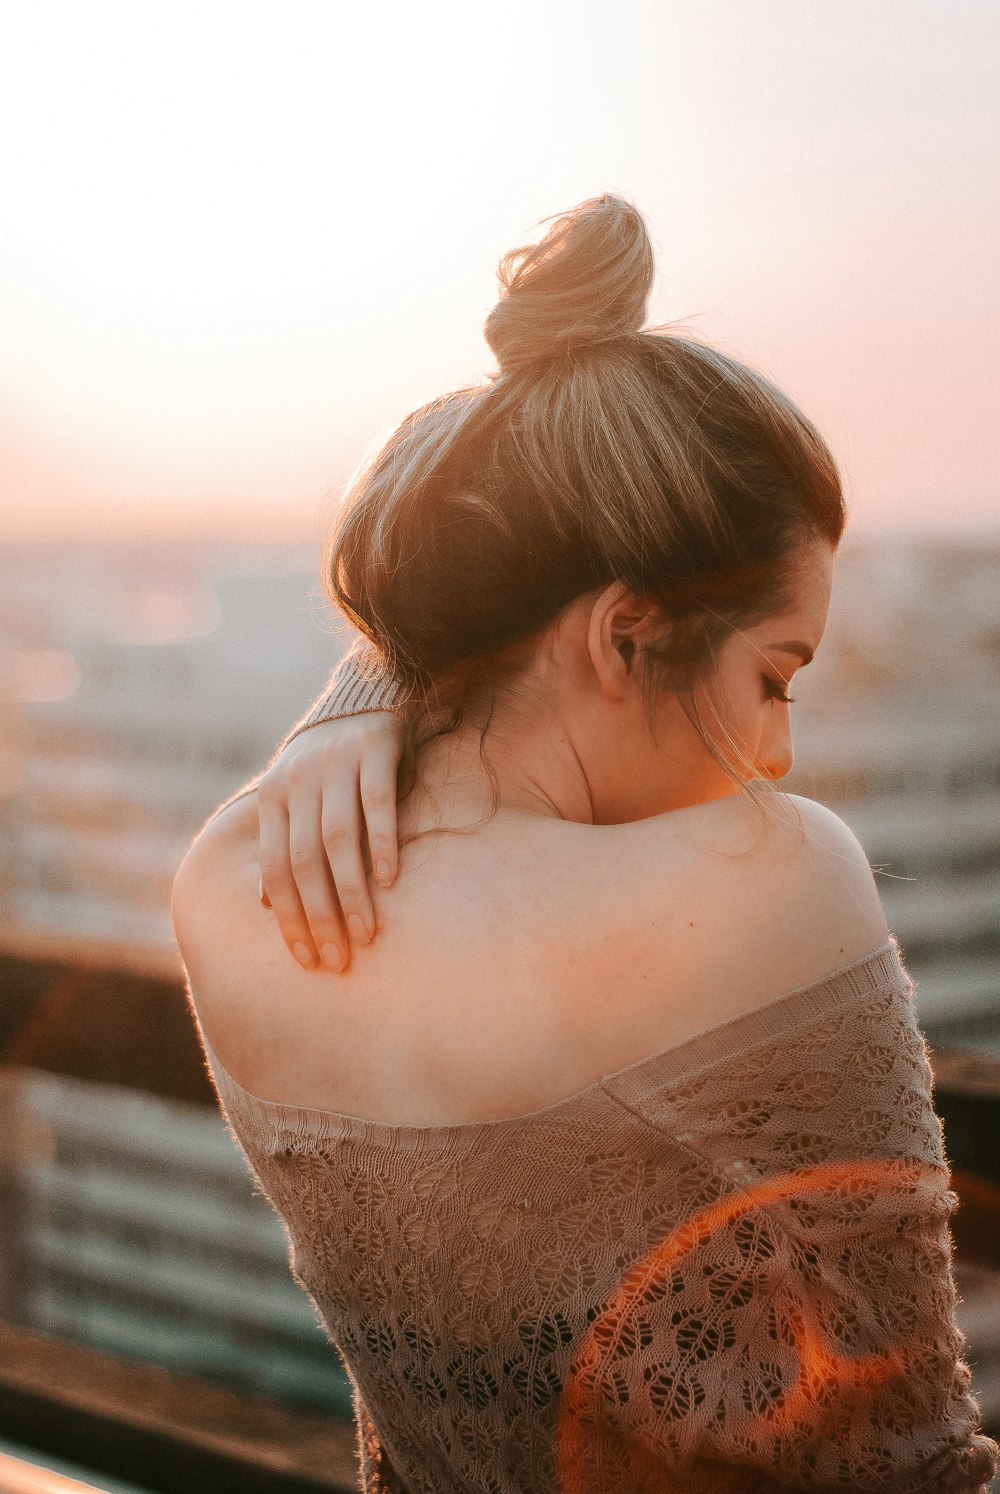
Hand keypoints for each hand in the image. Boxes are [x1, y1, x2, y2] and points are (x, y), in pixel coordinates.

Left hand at [256, 711, 410, 971]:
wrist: (364, 695)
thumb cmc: (328, 765)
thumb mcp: (295, 800)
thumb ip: (281, 845)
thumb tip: (264, 905)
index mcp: (272, 798)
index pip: (274, 868)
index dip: (288, 917)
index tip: (308, 959)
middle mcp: (298, 780)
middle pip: (304, 859)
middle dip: (319, 915)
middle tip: (339, 960)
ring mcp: (335, 763)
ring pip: (337, 837)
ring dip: (350, 891)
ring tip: (366, 933)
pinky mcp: (374, 748)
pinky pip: (378, 802)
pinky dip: (381, 842)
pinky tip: (389, 881)